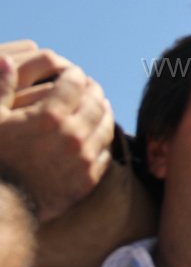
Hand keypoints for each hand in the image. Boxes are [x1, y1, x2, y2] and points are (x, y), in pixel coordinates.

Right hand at [0, 46, 113, 221]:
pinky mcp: (88, 179)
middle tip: (90, 86)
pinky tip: (99, 134)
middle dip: (93, 90)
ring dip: (104, 111)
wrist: (0, 207)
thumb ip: (0, 87)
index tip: (72, 73)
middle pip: (95, 102)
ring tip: (100, 105)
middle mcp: (72, 135)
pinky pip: (105, 152)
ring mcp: (83, 158)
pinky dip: (104, 138)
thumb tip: (7, 59)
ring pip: (105, 125)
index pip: (74, 83)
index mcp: (50, 116)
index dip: (74, 74)